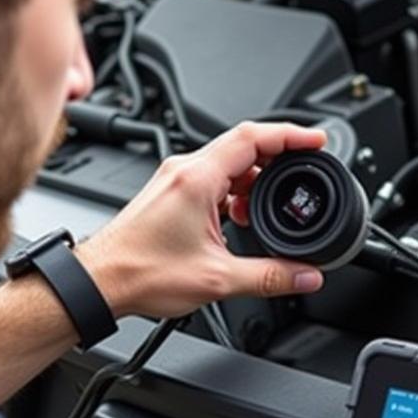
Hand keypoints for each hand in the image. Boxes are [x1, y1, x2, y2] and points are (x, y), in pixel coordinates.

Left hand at [75, 121, 327, 318]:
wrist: (101, 282)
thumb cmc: (140, 272)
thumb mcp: (218, 279)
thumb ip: (270, 277)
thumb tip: (306, 275)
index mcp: (197, 178)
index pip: (253, 136)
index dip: (291, 135)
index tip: (315, 140)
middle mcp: (184, 171)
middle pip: (244, 147)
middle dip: (279, 158)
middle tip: (303, 173)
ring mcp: (175, 180)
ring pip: (228, 165)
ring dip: (255, 180)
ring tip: (272, 208)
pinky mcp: (170, 194)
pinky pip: (212, 180)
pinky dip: (235, 192)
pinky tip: (241, 217)